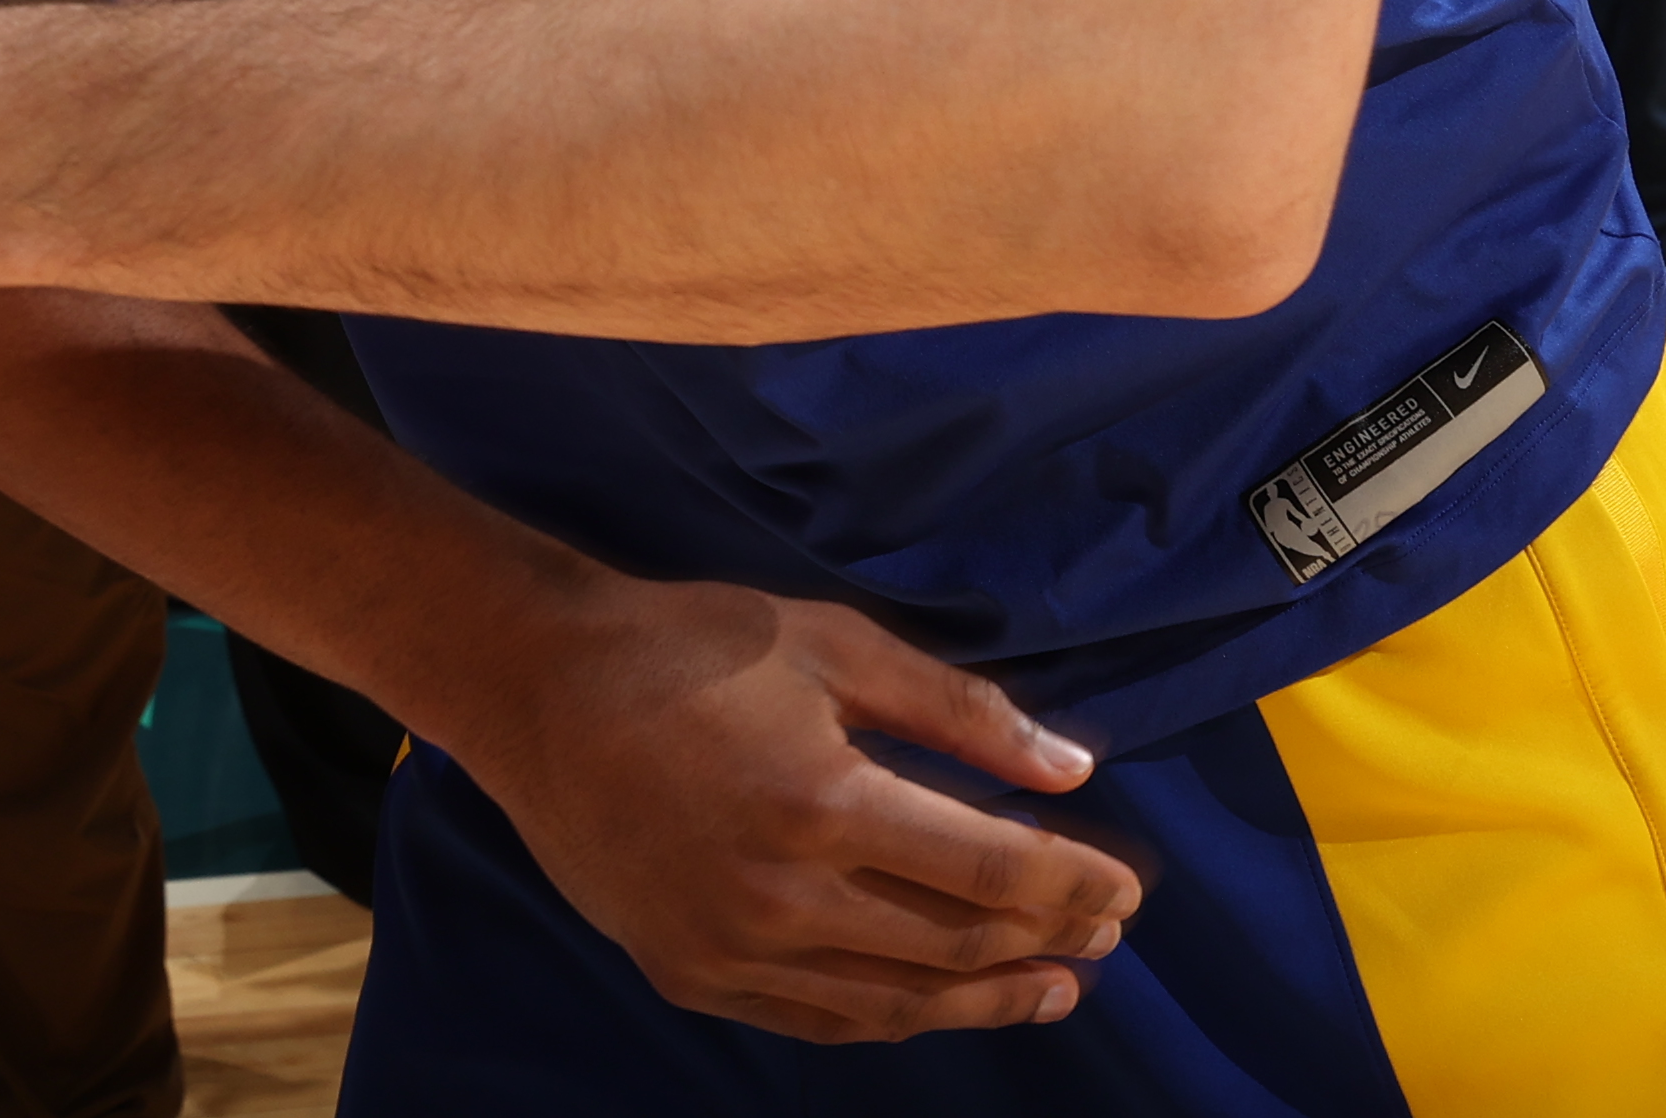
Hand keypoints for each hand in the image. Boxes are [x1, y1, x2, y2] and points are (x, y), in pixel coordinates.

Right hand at [441, 571, 1137, 1042]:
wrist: (537, 689)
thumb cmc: (691, 646)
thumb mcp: (832, 644)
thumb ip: (958, 711)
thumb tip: (1073, 768)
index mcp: (825, 803)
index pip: (991, 870)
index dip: (1074, 885)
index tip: (1128, 888)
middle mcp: (782, 897)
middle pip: (954, 943)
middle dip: (1047, 941)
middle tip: (1107, 934)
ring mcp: (732, 950)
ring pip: (896, 1002)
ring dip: (987, 998)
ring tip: (1053, 988)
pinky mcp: (691, 975)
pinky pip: (820, 1020)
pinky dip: (896, 1017)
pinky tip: (941, 1003)